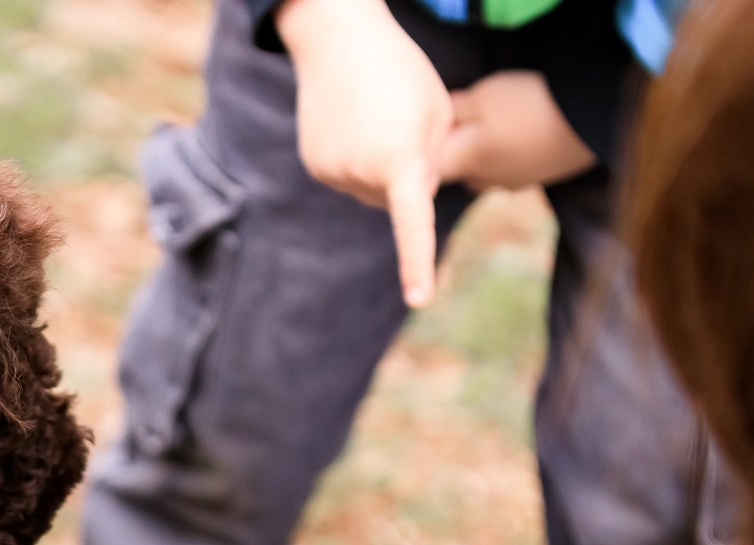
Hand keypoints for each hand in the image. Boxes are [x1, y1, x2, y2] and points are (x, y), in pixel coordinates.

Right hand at [278, 0, 451, 306]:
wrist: (338, 37)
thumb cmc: (400, 69)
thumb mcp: (438, 111)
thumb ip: (436, 163)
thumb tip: (412, 202)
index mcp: (400, 159)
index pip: (412, 221)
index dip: (417, 262)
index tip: (420, 299)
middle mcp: (361, 173)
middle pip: (398, 200)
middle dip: (409, 176)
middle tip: (403, 124)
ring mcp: (332, 172)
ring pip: (372, 192)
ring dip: (382, 167)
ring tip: (375, 118)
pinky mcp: (315, 165)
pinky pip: (350, 180)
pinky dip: (358, 162)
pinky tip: (354, 125)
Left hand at [436, 71, 596, 191]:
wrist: (590, 117)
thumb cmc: (529, 103)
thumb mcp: (485, 95)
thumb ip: (457, 110)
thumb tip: (442, 117)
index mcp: (466, 163)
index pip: (431, 166)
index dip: (428, 147)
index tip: (435, 125)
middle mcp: (485, 182)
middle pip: (457, 171)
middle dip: (457, 150)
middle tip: (468, 120)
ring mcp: (513, 184)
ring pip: (484, 173)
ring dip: (484, 154)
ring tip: (499, 125)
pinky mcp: (538, 180)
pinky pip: (511, 171)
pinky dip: (510, 156)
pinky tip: (523, 135)